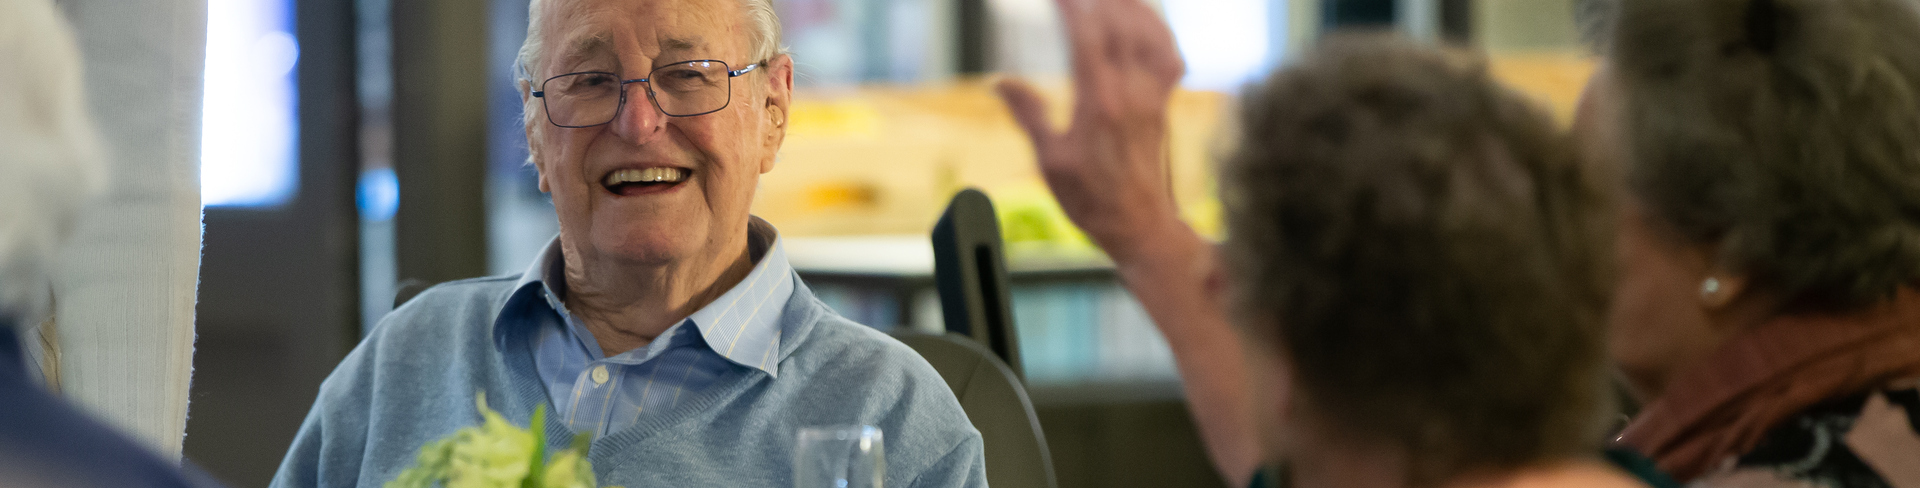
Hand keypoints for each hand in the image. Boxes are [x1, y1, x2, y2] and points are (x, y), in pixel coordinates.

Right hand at [996, 0, 1187, 262]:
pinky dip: (1157, 29)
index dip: (1071, 8)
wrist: (1139, 224)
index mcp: (1100, 103)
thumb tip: (999, 83)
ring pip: (1148, 33)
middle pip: (1120, 25)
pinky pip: (1169, 54)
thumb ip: (1029, 115)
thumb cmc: (1092, 199)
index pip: (1088, 38)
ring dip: (1128, 6)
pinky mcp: (1163, 103)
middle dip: (1098, 0)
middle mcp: (1132, 93)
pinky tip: (1142, 19)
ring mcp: (1152, 96)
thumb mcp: (1049, 161)